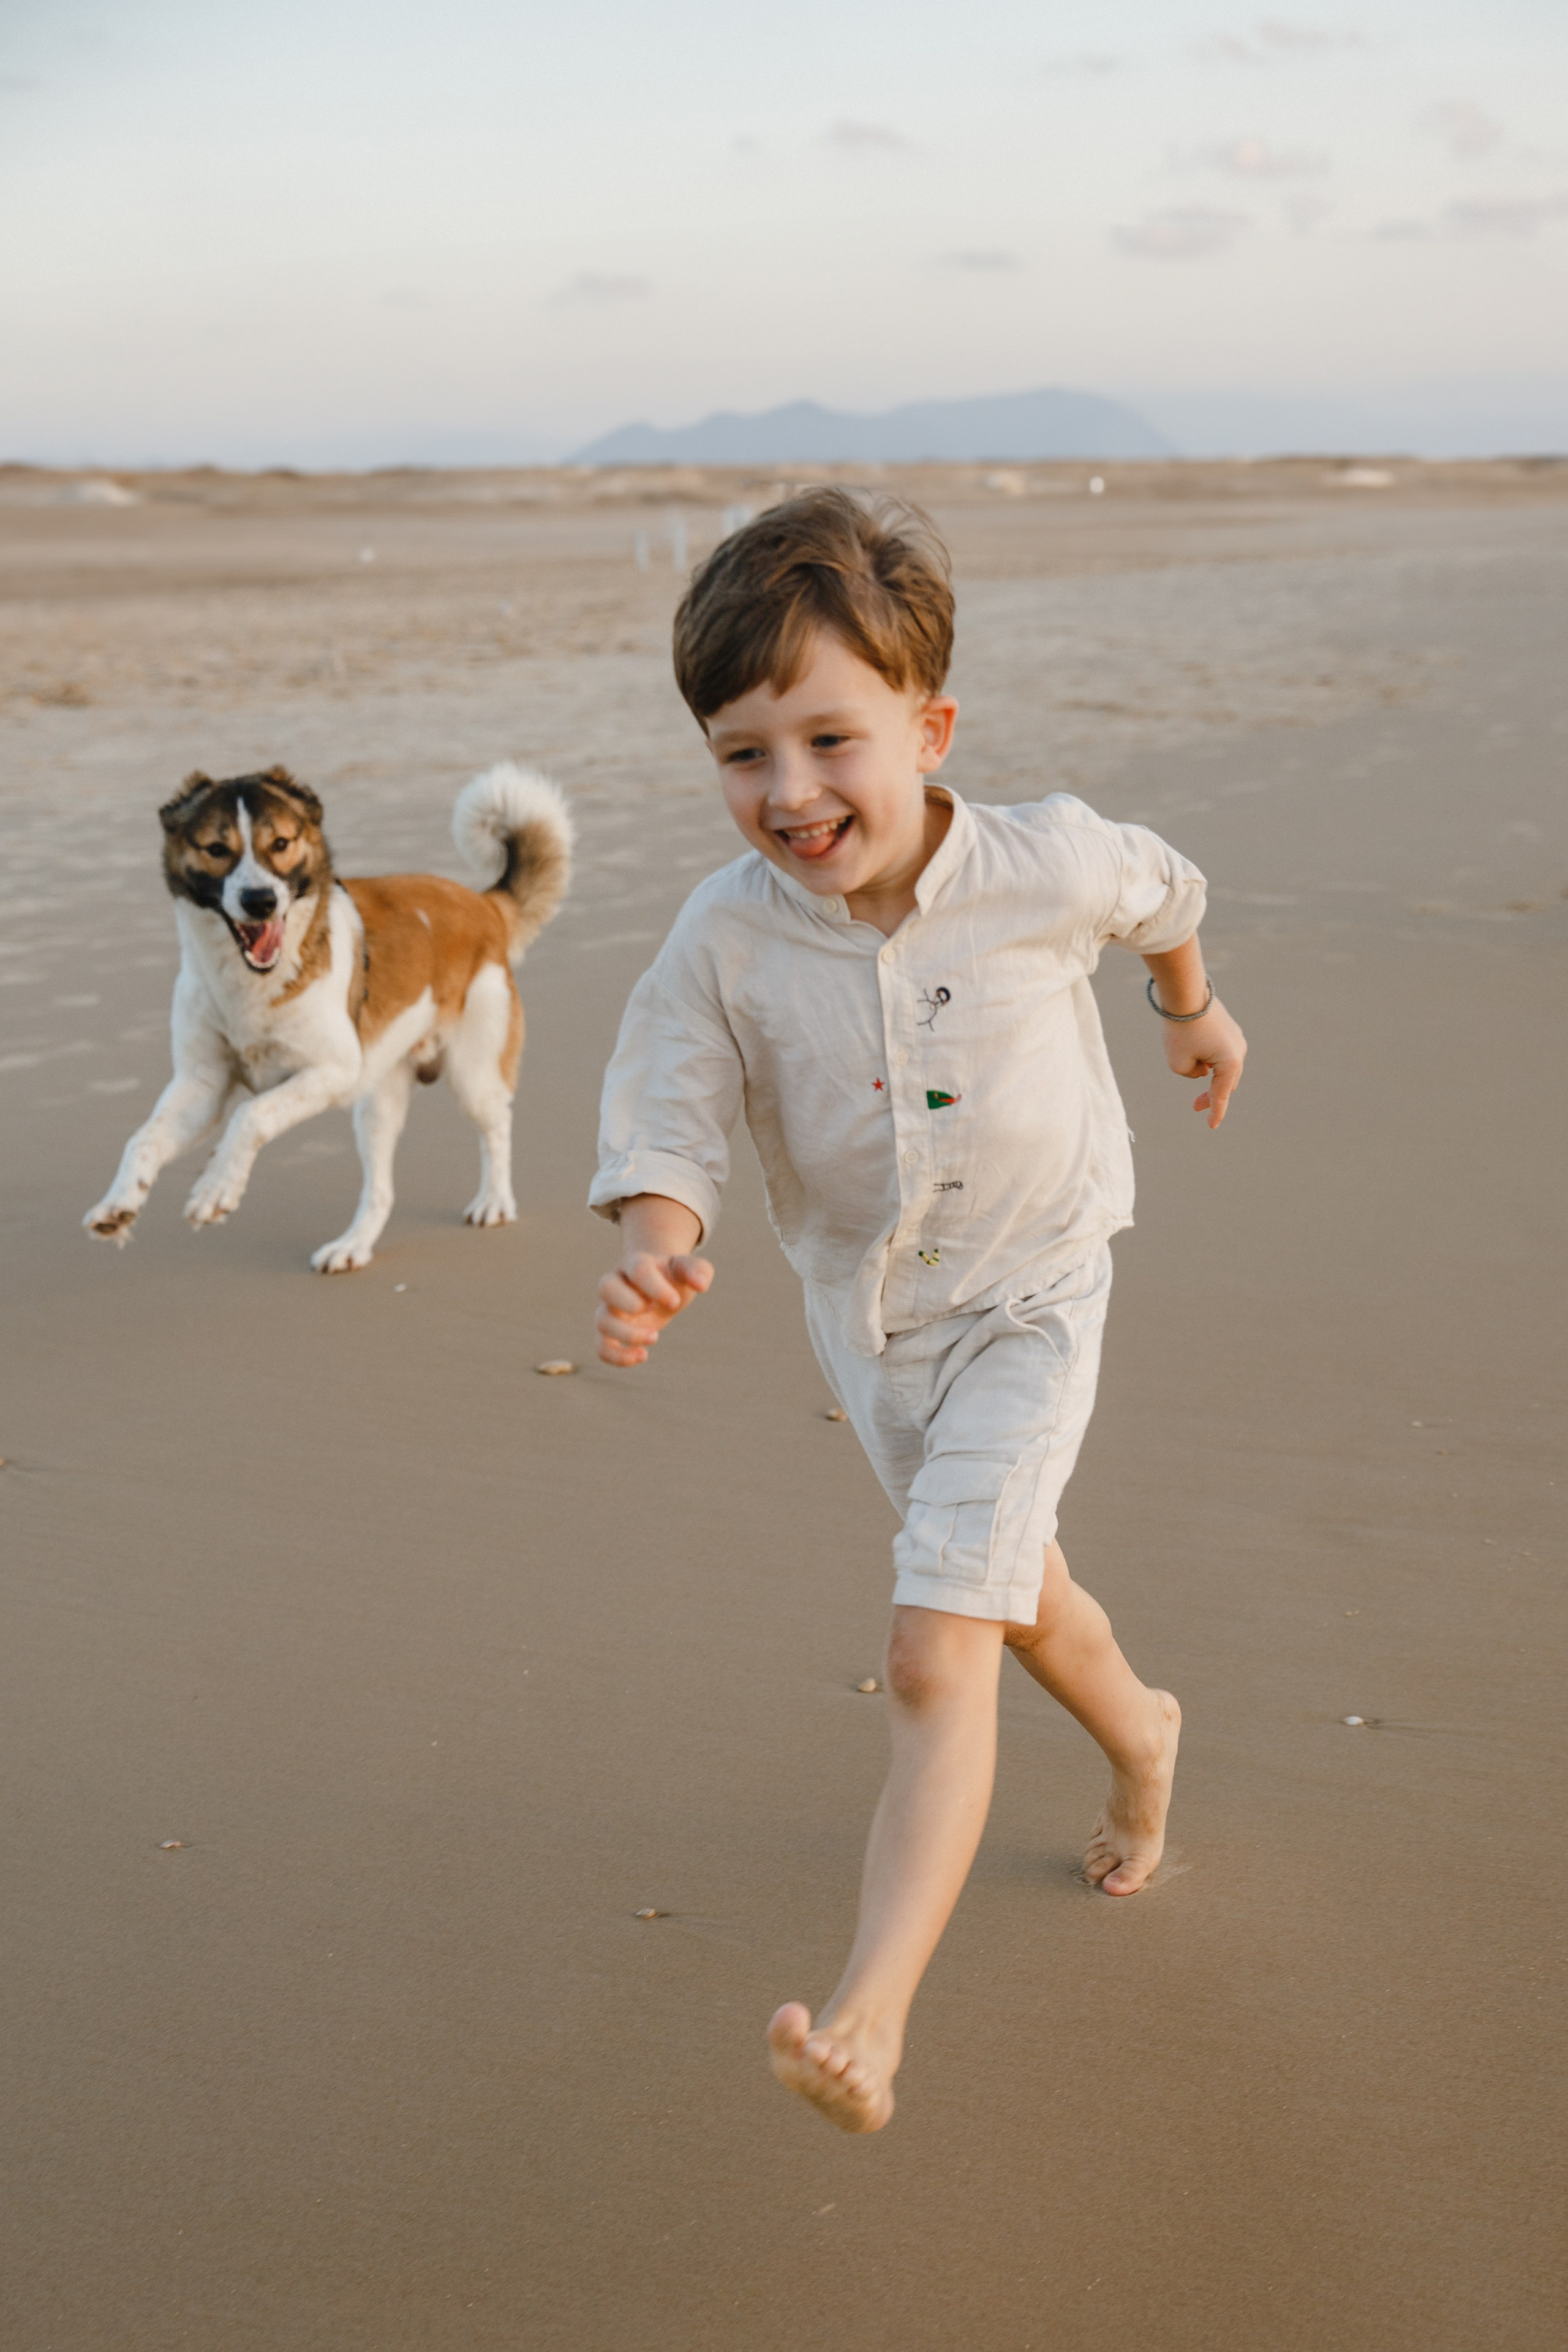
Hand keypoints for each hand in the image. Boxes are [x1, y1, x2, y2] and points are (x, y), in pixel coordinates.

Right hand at [596, 1249, 713, 1365]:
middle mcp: (616, 1283)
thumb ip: (698, 1271)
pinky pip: (601, 1346)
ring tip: (655, 1337)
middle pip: (606, 1288)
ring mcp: (609, 1308)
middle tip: (657, 1311)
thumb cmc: (673, 1277)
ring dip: (628, 1334)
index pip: (638, 1270)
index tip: (675, 1302)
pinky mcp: (610, 1331)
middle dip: (630, 1303)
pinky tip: (643, 1356)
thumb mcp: (689, 1270)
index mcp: (636, 1263)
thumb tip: (702, 1285)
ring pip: (602, 1321)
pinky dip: (617, 1357)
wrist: (659, 1285)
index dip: (655, 1287)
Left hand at [1161, 998, 1246, 1128]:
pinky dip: (1208, 1058)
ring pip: (1222, 1067)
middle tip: (1195, 1107)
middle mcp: (1238, 1050)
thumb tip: (1203, 1068)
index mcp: (1231, 1062)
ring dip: (1207, 1073)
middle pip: (1226, 1082)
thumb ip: (1191, 1074)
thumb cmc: (1180, 1030)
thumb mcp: (1178, 1063)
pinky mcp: (1228, 1029)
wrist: (1185, 993)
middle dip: (1211, 1095)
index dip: (1216, 1112)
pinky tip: (1194, 1050)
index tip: (1212, 1126)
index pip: (1221, 1094)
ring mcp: (1235, 1038)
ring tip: (1188, 1063)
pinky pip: (1219, 1052)